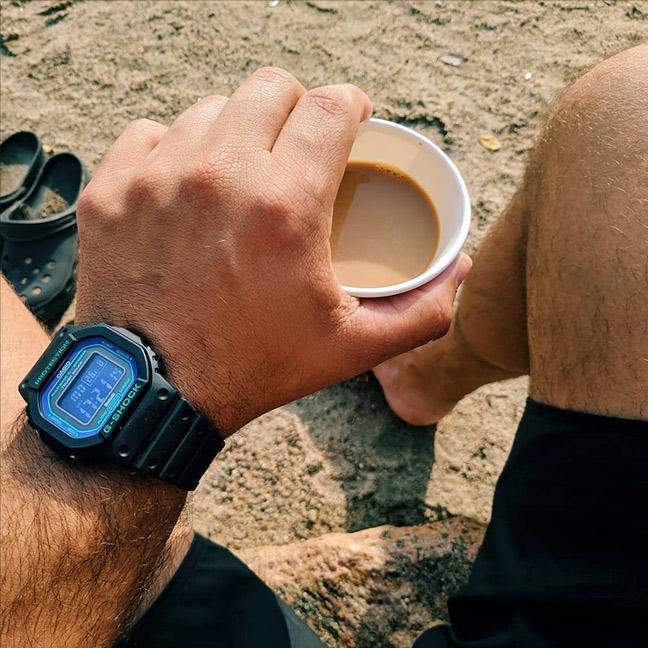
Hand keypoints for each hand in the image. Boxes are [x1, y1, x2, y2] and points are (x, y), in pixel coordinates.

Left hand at [76, 67, 470, 435]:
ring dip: (237, 132)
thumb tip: (459, 269)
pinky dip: (174, 150)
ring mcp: (157, 178)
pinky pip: (150, 134)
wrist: (155, 394)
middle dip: (296, 108)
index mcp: (286, 206)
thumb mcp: (352, 347)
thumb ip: (421, 310)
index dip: (350, 104)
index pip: (331, 106)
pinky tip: (186, 187)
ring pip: (210, 109)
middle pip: (271, 87)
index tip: (350, 120)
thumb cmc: (255, 367)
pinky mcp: (112, 191)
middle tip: (298, 145)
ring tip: (242, 173)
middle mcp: (219, 175)